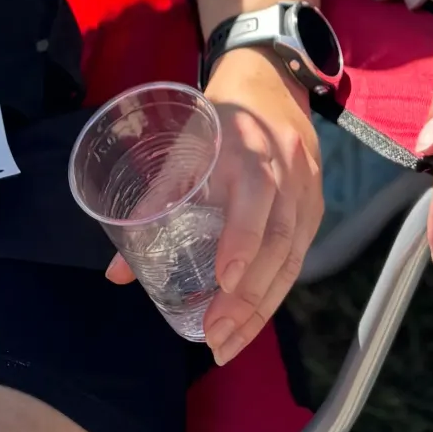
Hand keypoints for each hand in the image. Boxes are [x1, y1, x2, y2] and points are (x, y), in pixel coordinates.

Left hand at [103, 51, 319, 364]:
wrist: (271, 86)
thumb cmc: (218, 121)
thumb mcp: (184, 148)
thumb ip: (154, 203)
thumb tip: (116, 274)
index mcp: (251, 146)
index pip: (256, 193)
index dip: (243, 237)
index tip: (223, 280)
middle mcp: (288, 169)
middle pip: (277, 239)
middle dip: (247, 295)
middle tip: (215, 336)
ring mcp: (307, 191)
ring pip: (291, 258)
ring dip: (260, 308)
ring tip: (228, 345)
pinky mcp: (315, 210)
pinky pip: (298, 259)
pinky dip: (273, 294)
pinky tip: (250, 321)